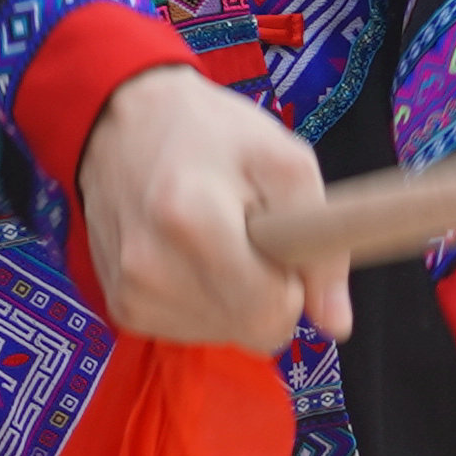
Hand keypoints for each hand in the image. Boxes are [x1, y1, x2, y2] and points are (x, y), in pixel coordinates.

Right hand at [72, 66, 339, 352]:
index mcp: (192, 223)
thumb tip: (336, 324)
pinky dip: (202, 302)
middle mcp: (150, 270)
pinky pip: (191, 331)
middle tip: (247, 235)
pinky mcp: (119, 307)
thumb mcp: (283, 160)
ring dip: (233, 298)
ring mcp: (129, 293)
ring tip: (211, 239)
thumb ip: (322, 241)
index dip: (293, 285)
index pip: (270, 315)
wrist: (119, 121)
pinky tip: (186, 257)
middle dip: (266, 292)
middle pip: (251, 331)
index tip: (278, 242)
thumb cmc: (210, 133)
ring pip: (224, 334)